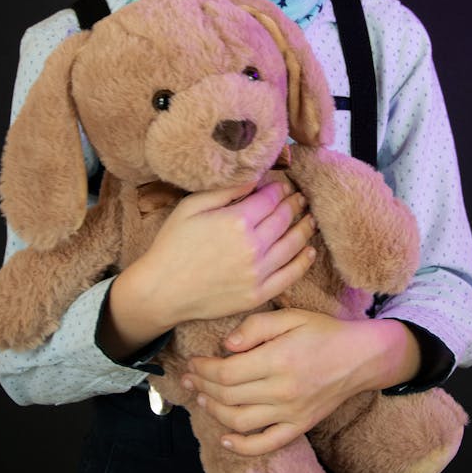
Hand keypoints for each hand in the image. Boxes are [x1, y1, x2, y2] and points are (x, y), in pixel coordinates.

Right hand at [98, 179, 316, 358]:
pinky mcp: (258, 294)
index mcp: (237, 221)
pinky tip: (310, 250)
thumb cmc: (172, 245)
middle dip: (294, 204)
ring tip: (310, 217)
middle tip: (300, 197)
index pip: (270, 198)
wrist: (162, 291)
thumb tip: (254, 178)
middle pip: (284, 219)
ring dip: (305, 228)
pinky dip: (304, 261)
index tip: (282, 185)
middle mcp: (253, 246)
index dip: (279, 189)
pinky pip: (290, 275)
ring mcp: (258, 272)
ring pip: (293, 245)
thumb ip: (225, 191)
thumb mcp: (191, 207)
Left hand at [182, 309, 417, 455]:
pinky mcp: (299, 426)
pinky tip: (225, 439)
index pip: (226, 373)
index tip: (193, 362)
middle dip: (202, 388)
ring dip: (214, 412)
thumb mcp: (291, 316)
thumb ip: (256, 327)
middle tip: (190, 379)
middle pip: (228, 397)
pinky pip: (266, 444)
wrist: (361, 357)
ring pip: (240, 422)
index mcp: (278, 360)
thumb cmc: (324, 332)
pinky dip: (242, 446)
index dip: (203, 369)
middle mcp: (282, 391)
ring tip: (202, 399)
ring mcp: (290, 413)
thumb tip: (227, 345)